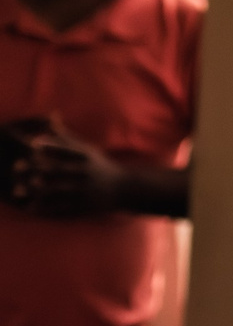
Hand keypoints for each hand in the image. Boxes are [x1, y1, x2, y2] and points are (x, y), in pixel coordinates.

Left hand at [7, 117, 128, 216]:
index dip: (50, 146)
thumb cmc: (99, 165)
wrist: (123, 188)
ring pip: (58, 191)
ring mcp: (85, 190)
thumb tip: (51, 116)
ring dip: (37, 191)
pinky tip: (30, 207)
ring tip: (18, 190)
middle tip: (17, 168)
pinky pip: (62, 208)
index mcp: (87, 157)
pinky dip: (45, 208)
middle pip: (59, 170)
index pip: (68, 149)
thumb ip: (66, 136)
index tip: (32, 143)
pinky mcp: (84, 206)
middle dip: (37, 169)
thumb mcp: (86, 149)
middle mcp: (86, 173)